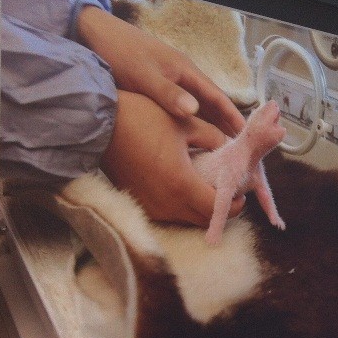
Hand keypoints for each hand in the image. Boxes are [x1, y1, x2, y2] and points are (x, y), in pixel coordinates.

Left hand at [77, 6, 244, 137]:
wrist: (93, 34)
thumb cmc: (120, 52)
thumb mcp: (144, 75)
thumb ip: (168, 93)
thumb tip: (194, 111)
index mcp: (186, 71)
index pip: (218, 98)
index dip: (233, 117)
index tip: (246, 136)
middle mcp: (183, 77)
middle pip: (211, 105)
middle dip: (225, 125)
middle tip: (237, 150)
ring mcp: (171, 82)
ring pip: (197, 108)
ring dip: (209, 125)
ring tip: (218, 149)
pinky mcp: (158, 88)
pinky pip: (181, 109)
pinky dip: (190, 123)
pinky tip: (189, 136)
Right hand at [101, 91, 242, 225]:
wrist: (97, 123)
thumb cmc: (142, 118)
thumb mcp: (186, 122)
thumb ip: (214, 138)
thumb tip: (228, 146)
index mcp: (182, 184)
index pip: (217, 209)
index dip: (234, 204)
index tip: (241, 193)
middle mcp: (167, 203)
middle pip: (204, 219)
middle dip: (221, 209)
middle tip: (229, 191)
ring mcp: (151, 206)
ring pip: (187, 218)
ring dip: (201, 208)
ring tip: (210, 188)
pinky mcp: (140, 203)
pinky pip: (170, 213)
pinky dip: (183, 206)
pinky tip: (187, 188)